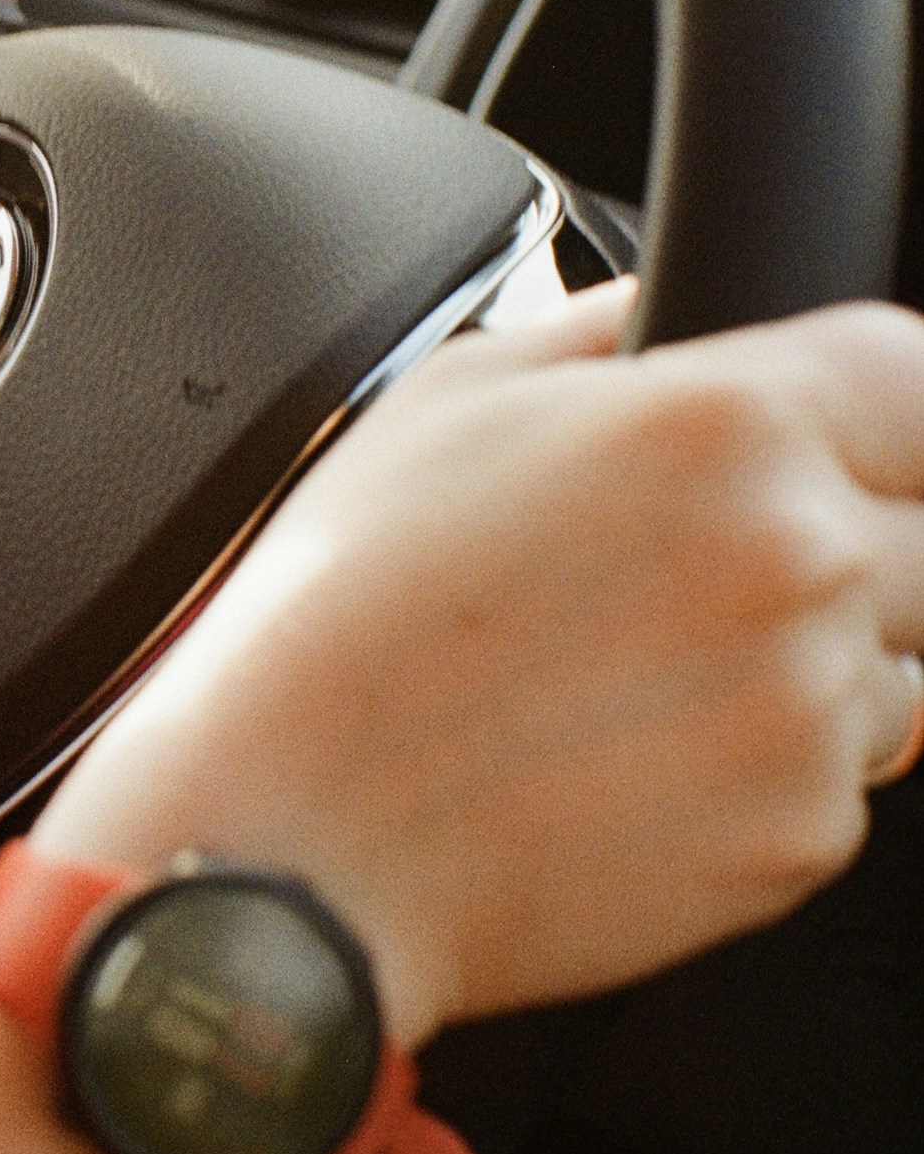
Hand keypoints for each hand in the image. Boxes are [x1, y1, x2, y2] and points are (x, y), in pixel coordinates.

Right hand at [37, 284, 923, 1048]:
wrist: (294, 840)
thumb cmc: (340, 618)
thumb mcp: (442, 401)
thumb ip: (593, 332)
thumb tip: (654, 313)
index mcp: (722, 422)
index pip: (923, 376)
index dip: (896, 407)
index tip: (867, 435)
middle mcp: (796, 557)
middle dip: (853, 539)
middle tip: (709, 572)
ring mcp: (810, 707)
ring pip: (905, 662)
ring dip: (825, 659)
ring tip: (652, 670)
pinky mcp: (801, 838)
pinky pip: (843, 779)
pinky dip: (770, 768)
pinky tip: (634, 754)